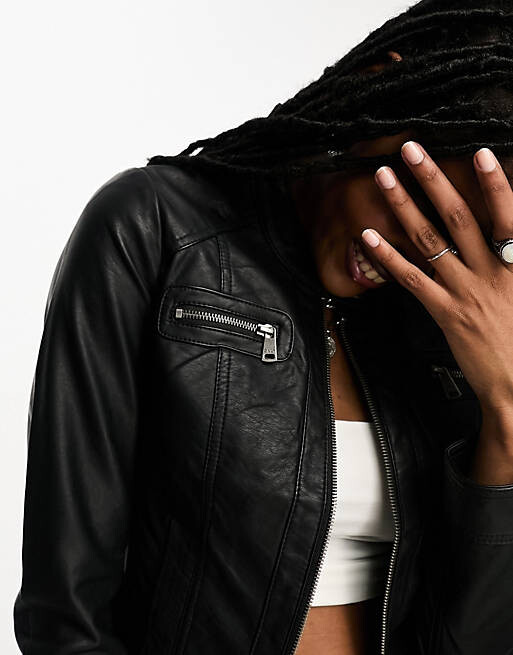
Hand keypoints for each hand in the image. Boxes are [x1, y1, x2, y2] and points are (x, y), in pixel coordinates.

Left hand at [363, 140, 512, 417]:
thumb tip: (512, 232)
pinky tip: (370, 237)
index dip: (494, 184)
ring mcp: (464, 292)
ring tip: (385, 179)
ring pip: (430, 241)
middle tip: (412, 150)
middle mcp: (490, 273)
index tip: (479, 154)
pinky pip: (412, 280)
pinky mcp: (444, 313)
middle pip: (458, 218)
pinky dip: (390, 257)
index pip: (508, 216)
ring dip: (404, 206)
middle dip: (433, 180)